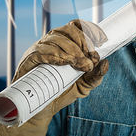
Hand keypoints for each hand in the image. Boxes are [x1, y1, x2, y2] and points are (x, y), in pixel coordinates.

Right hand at [0, 19, 108, 135]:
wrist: (42, 109)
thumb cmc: (62, 93)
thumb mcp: (83, 86)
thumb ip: (95, 76)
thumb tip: (105, 62)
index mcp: (66, 43)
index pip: (77, 25)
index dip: (90, 30)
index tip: (101, 41)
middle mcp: (53, 42)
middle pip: (69, 30)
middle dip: (84, 42)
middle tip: (89, 60)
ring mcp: (40, 49)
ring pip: (56, 39)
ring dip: (72, 51)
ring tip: (80, 65)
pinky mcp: (29, 60)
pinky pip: (42, 51)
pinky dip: (56, 55)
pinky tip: (65, 63)